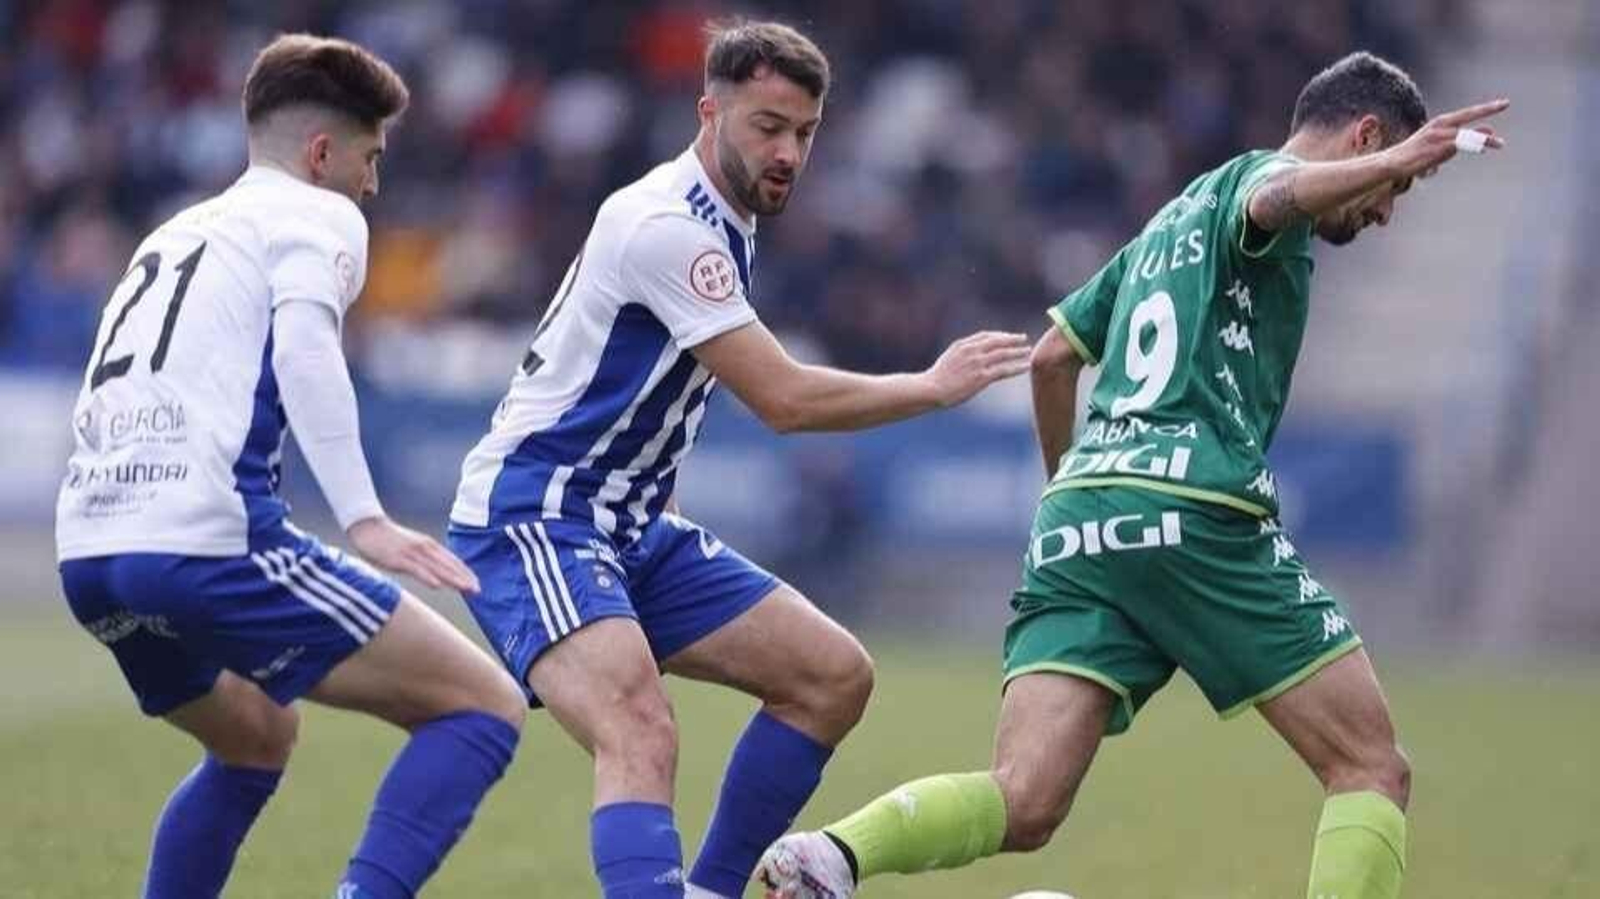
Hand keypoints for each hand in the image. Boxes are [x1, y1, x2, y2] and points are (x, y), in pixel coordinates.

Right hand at [347, 515, 480, 594]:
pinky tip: (438, 585)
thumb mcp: (412, 547)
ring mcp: (412, 553)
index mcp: (429, 546)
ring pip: (437, 568)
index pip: (452, 561)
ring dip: (453, 579)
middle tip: (479, 590)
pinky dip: (428, 577)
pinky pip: (416, 569)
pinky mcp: (399, 558)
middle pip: (449, 565)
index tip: (477, 584)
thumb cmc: (388, 540)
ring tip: (466, 588)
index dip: (465, 573)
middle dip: (464, 578)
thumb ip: (425, 558)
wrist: (367, 526)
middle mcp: (425, 548)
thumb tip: (437, 574)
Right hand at [924, 330, 1031, 407]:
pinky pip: (1004, 369)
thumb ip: (961, 354)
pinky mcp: (982, 376)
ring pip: (1003, 353)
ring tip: (1027, 351)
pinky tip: (1026, 366)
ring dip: (1017, 352)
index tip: (1007, 336)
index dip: (999, 335)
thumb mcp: (948, 359)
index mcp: (962, 345)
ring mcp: (977, 363)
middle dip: (1012, 339)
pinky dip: (1017, 367)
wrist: (931, 389)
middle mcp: (971, 350)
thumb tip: (972, 355)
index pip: (985, 336)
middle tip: (1023, 338)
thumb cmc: (937, 379)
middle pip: (997, 341)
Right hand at [1382, 98, 1508, 179]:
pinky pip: (1461, 145)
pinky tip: (1484, 148)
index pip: (1467, 113)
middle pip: (1469, 114)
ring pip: (1468, 135)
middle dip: (1487, 109)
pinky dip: (1473, 146)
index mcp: (1441, 122)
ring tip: (1501, 144)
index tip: (1503, 103)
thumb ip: (1464, 140)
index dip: (1485, 108)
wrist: (1394, 163)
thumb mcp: (1441, 145)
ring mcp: (1440, 135)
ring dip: (1486, 141)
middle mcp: (1441, 125)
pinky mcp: (1439, 146)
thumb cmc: (1417, 155)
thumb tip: (1489, 134)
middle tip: (1505, 103)